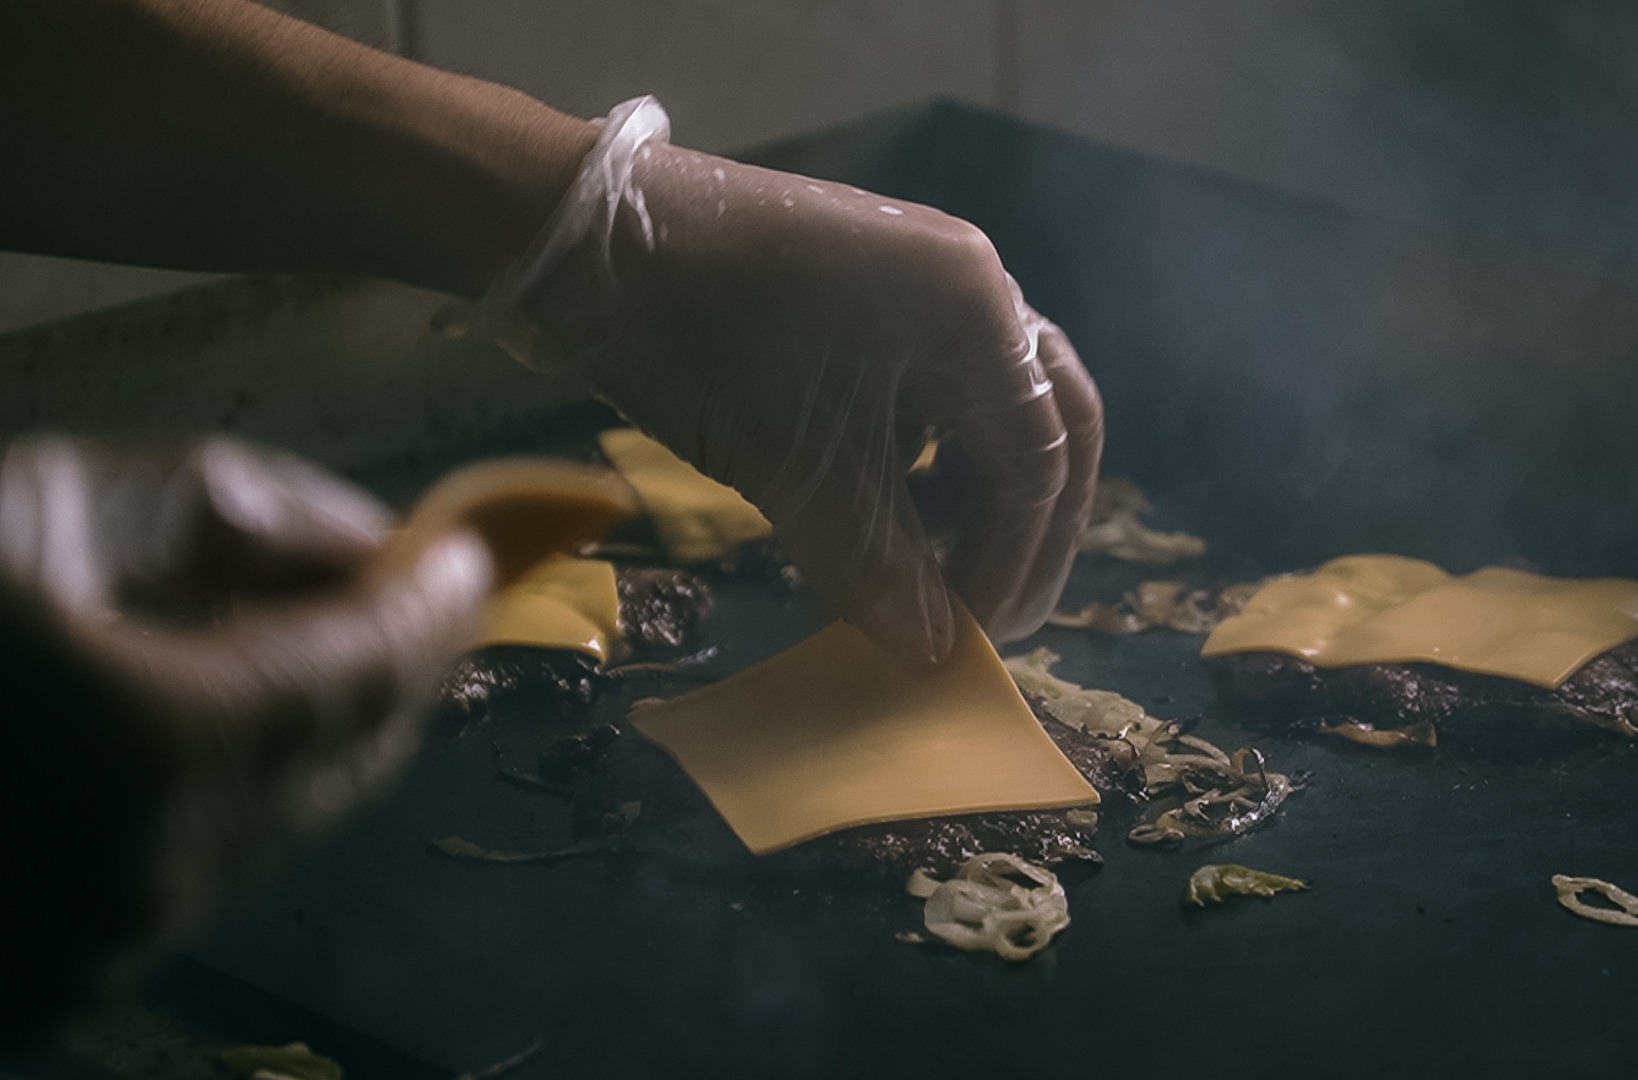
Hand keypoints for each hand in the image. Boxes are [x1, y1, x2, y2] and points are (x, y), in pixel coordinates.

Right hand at [0, 436, 489, 1042]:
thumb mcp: (16, 508)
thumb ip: (212, 510)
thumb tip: (344, 530)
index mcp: (158, 755)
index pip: (364, 673)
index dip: (427, 604)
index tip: (469, 551)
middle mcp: (146, 885)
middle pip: (334, 767)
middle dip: (382, 671)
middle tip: (400, 588)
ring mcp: (80, 962)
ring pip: (261, 832)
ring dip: (301, 735)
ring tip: (292, 639)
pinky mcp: (25, 999)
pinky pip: (171, 880)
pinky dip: (209, 797)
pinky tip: (180, 726)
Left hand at [501, 110, 1102, 665]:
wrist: (584, 241)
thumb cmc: (700, 343)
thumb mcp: (795, 470)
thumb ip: (878, 569)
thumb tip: (936, 657)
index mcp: (976, 311)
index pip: (1039, 458)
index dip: (1014, 560)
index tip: (972, 639)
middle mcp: (973, 286)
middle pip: (1049, 425)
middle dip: (1027, 529)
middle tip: (993, 617)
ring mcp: (923, 285)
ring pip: (991, 412)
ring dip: (974, 499)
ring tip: (930, 575)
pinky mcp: (873, 299)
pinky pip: (932, 393)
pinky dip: (923, 465)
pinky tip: (883, 514)